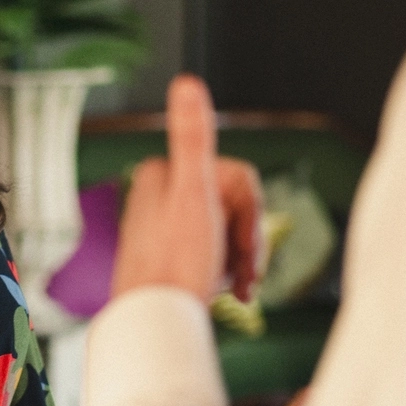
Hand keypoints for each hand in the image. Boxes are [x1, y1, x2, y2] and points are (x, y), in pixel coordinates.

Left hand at [109, 75, 265, 303]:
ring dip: (239, 261)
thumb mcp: (193, 193)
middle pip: (233, 206)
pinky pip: (213, 256)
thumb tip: (186, 82)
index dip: (250, 213)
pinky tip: (219, 293)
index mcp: (160, 174)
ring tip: (231, 288)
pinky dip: (226, 274)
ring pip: (227, 232)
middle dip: (246, 241)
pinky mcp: (169, 259)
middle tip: (242, 275)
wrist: (156, 324)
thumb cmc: (175, 264)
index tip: (241, 243)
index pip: (237, 178)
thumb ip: (192, 137)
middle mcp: (157, 198)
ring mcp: (164, 230)